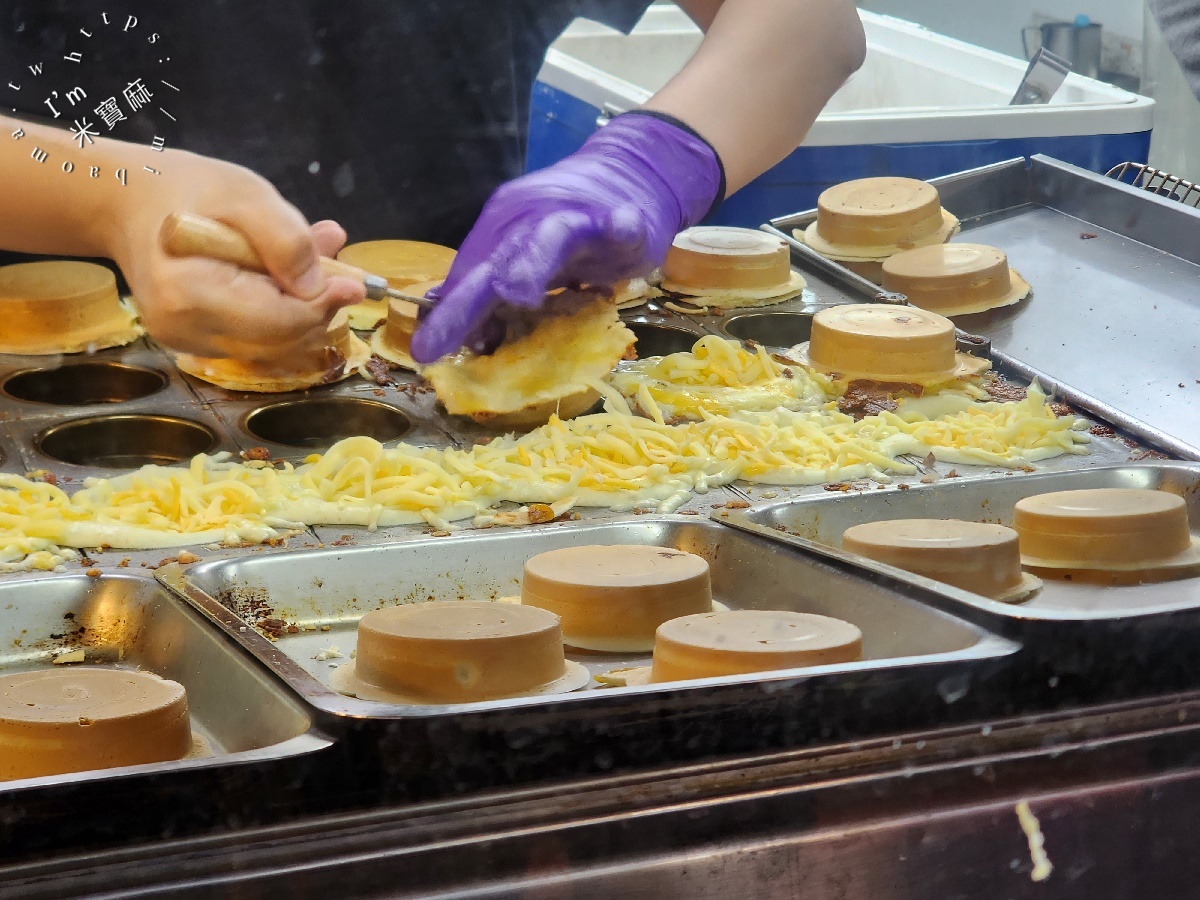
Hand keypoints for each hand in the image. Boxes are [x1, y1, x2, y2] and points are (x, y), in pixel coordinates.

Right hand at [104, 150, 364, 361]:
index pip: (278, 322)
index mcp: (189, 295)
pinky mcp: (198, 343)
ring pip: (275, 342)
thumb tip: (322, 287)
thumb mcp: (245, 195)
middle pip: (281, 339)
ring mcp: (188, 342)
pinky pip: (259, 337)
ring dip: (303, 307)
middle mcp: (184, 331)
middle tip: (334, 260)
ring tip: (311, 257)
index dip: (323, 304)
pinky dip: (282, 310)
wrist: (129, 202)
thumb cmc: (185, 189)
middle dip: (317, 304)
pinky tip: (280, 274)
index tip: (355, 283)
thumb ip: (286, 240)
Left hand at [410, 113, 721, 362]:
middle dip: (462, 305)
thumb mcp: (533, 261)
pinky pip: (618, 223)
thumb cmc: (576, 228)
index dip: (448, 317)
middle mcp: (526, 219)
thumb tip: (472, 340)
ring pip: (547, 238)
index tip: (426, 353)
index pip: (468, 279)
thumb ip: (506, 295)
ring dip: (531, 264)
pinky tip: (623, 226)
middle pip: (491, 265)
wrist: (630, 171)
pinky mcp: (618, 218)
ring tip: (517, 294)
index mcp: (500, 233)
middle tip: (433, 345)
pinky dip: (619, 225)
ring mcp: (573, 216)